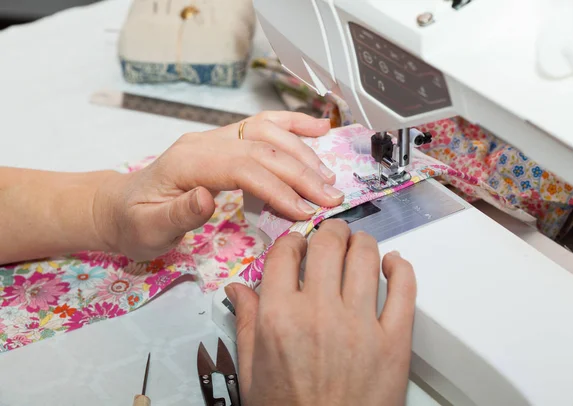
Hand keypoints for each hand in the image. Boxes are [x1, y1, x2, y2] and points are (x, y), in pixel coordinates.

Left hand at [92, 111, 343, 260]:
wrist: (119, 206)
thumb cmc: (134, 222)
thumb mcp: (148, 229)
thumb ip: (178, 214)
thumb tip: (207, 198)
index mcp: (188, 162)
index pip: (243, 168)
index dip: (278, 188)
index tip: (305, 211)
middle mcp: (205, 142)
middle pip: (262, 149)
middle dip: (301, 173)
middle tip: (330, 197)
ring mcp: (216, 137)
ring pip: (268, 132)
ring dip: (303, 152)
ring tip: (329, 176)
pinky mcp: (225, 141)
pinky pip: (262, 126)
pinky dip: (293, 125)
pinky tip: (318, 128)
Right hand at [225, 220, 416, 405]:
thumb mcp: (252, 371)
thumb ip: (246, 323)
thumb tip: (238, 288)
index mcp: (279, 317)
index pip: (285, 253)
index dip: (292, 242)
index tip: (297, 246)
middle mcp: (319, 313)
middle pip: (328, 243)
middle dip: (329, 231)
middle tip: (331, 235)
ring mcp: (360, 324)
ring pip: (366, 256)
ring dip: (361, 242)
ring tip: (358, 246)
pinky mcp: (394, 340)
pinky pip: (404, 288)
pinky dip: (401, 267)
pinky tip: (393, 264)